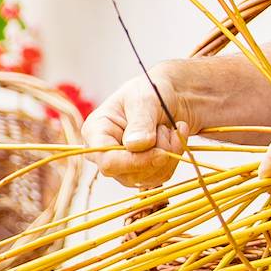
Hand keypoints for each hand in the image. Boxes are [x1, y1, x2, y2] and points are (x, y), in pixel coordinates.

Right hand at [85, 75, 189, 189]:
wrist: (170, 97)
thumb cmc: (151, 91)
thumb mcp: (145, 99)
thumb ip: (140, 122)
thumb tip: (135, 146)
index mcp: (96, 132)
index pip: (107, 161)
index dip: (134, 162)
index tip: (162, 153)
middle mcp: (105, 154)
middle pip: (129, 174)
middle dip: (156, 154)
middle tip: (167, 128)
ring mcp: (122, 166)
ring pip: (147, 179)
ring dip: (168, 155)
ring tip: (170, 129)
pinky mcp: (140, 173)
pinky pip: (160, 178)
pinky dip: (173, 159)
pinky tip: (174, 138)